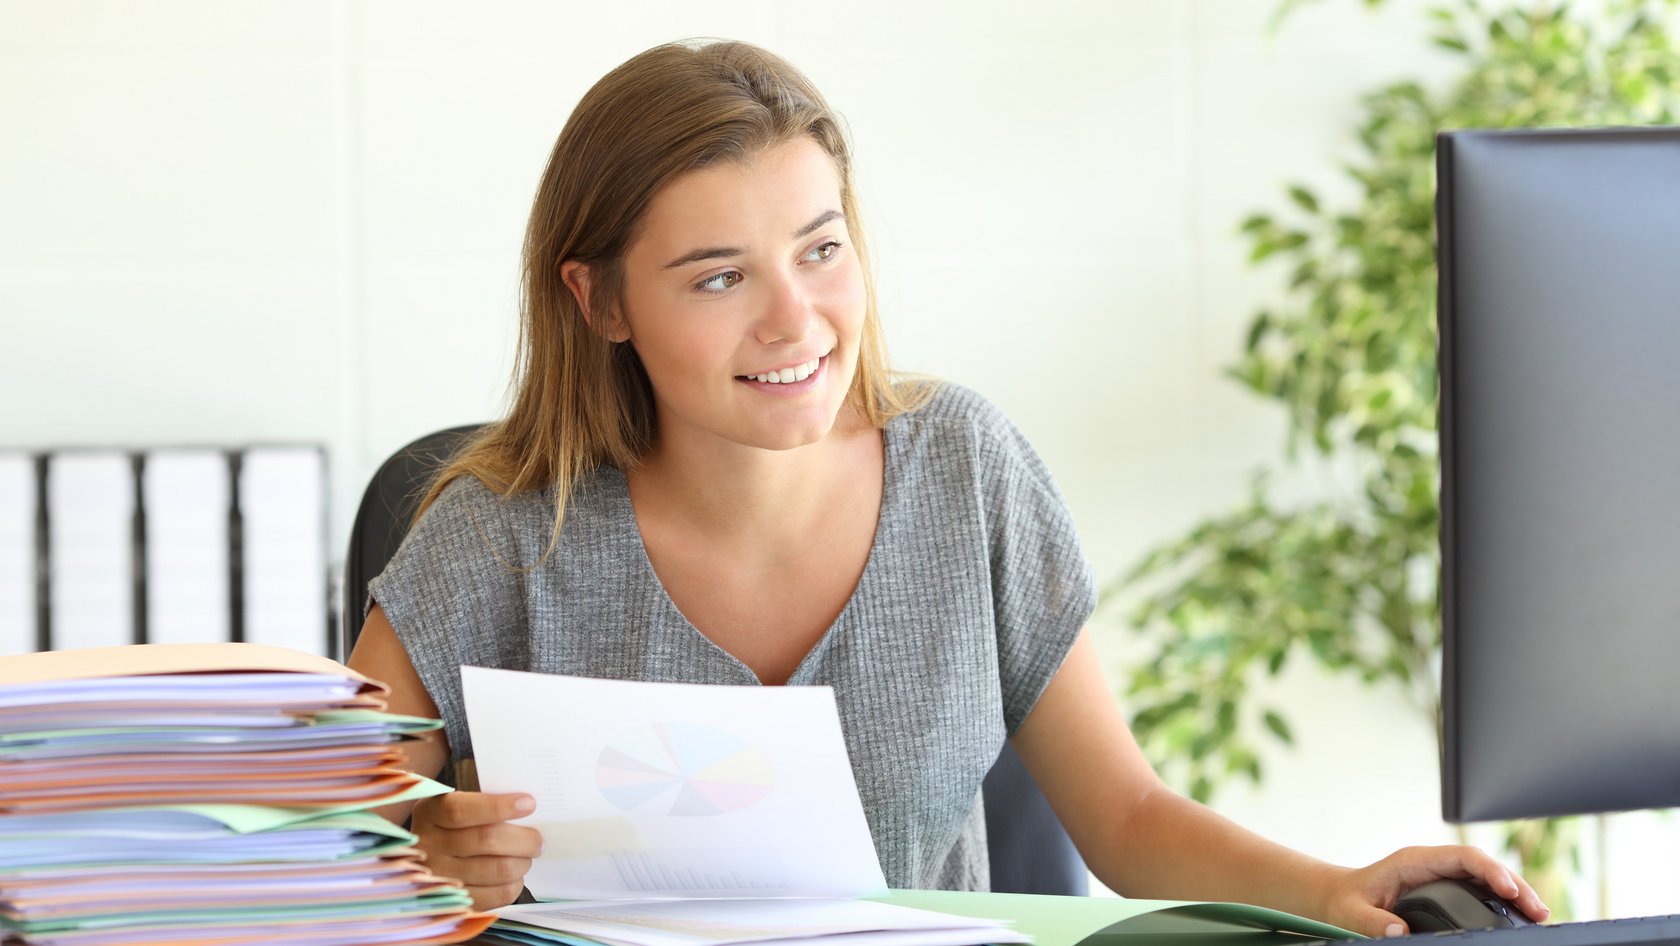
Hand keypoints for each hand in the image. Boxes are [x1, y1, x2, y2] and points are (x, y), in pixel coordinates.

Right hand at [410, 790, 542, 909]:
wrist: (432, 860)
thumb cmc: (457, 826)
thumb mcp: (459, 805)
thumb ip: (485, 804)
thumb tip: (527, 809)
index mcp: (430, 814)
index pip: (460, 811)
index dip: (498, 807)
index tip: (529, 804)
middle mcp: (429, 847)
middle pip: (486, 840)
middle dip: (523, 839)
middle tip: (537, 840)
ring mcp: (440, 879)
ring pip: (497, 869)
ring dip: (522, 862)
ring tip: (527, 856)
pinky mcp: (457, 904)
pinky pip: (497, 895)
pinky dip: (515, 884)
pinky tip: (515, 875)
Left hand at [1319, 845, 1550, 936]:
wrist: (1340, 897)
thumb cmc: (1347, 901)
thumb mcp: (1353, 912)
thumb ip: (1373, 922)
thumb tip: (1399, 931)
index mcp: (1414, 861)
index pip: (1462, 857)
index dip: (1489, 870)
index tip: (1508, 890)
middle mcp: (1433, 864)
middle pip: (1483, 866)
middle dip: (1514, 884)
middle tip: (1538, 910)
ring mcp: (1442, 875)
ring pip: (1487, 878)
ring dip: (1514, 893)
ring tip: (1539, 914)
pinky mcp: (1446, 889)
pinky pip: (1480, 890)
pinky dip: (1503, 901)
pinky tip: (1520, 916)